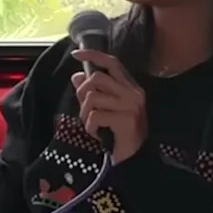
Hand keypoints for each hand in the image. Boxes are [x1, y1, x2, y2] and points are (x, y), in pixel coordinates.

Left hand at [70, 49, 147, 163]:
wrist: (135, 160)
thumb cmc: (119, 134)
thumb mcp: (105, 110)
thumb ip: (92, 92)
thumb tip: (76, 76)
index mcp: (130, 87)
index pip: (112, 63)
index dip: (93, 55)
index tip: (76, 53)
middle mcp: (133, 93)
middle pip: (96, 79)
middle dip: (82, 93)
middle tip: (84, 109)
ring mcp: (131, 106)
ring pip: (93, 97)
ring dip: (85, 113)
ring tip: (91, 125)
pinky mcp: (126, 120)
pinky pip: (95, 116)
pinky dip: (90, 127)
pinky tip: (96, 134)